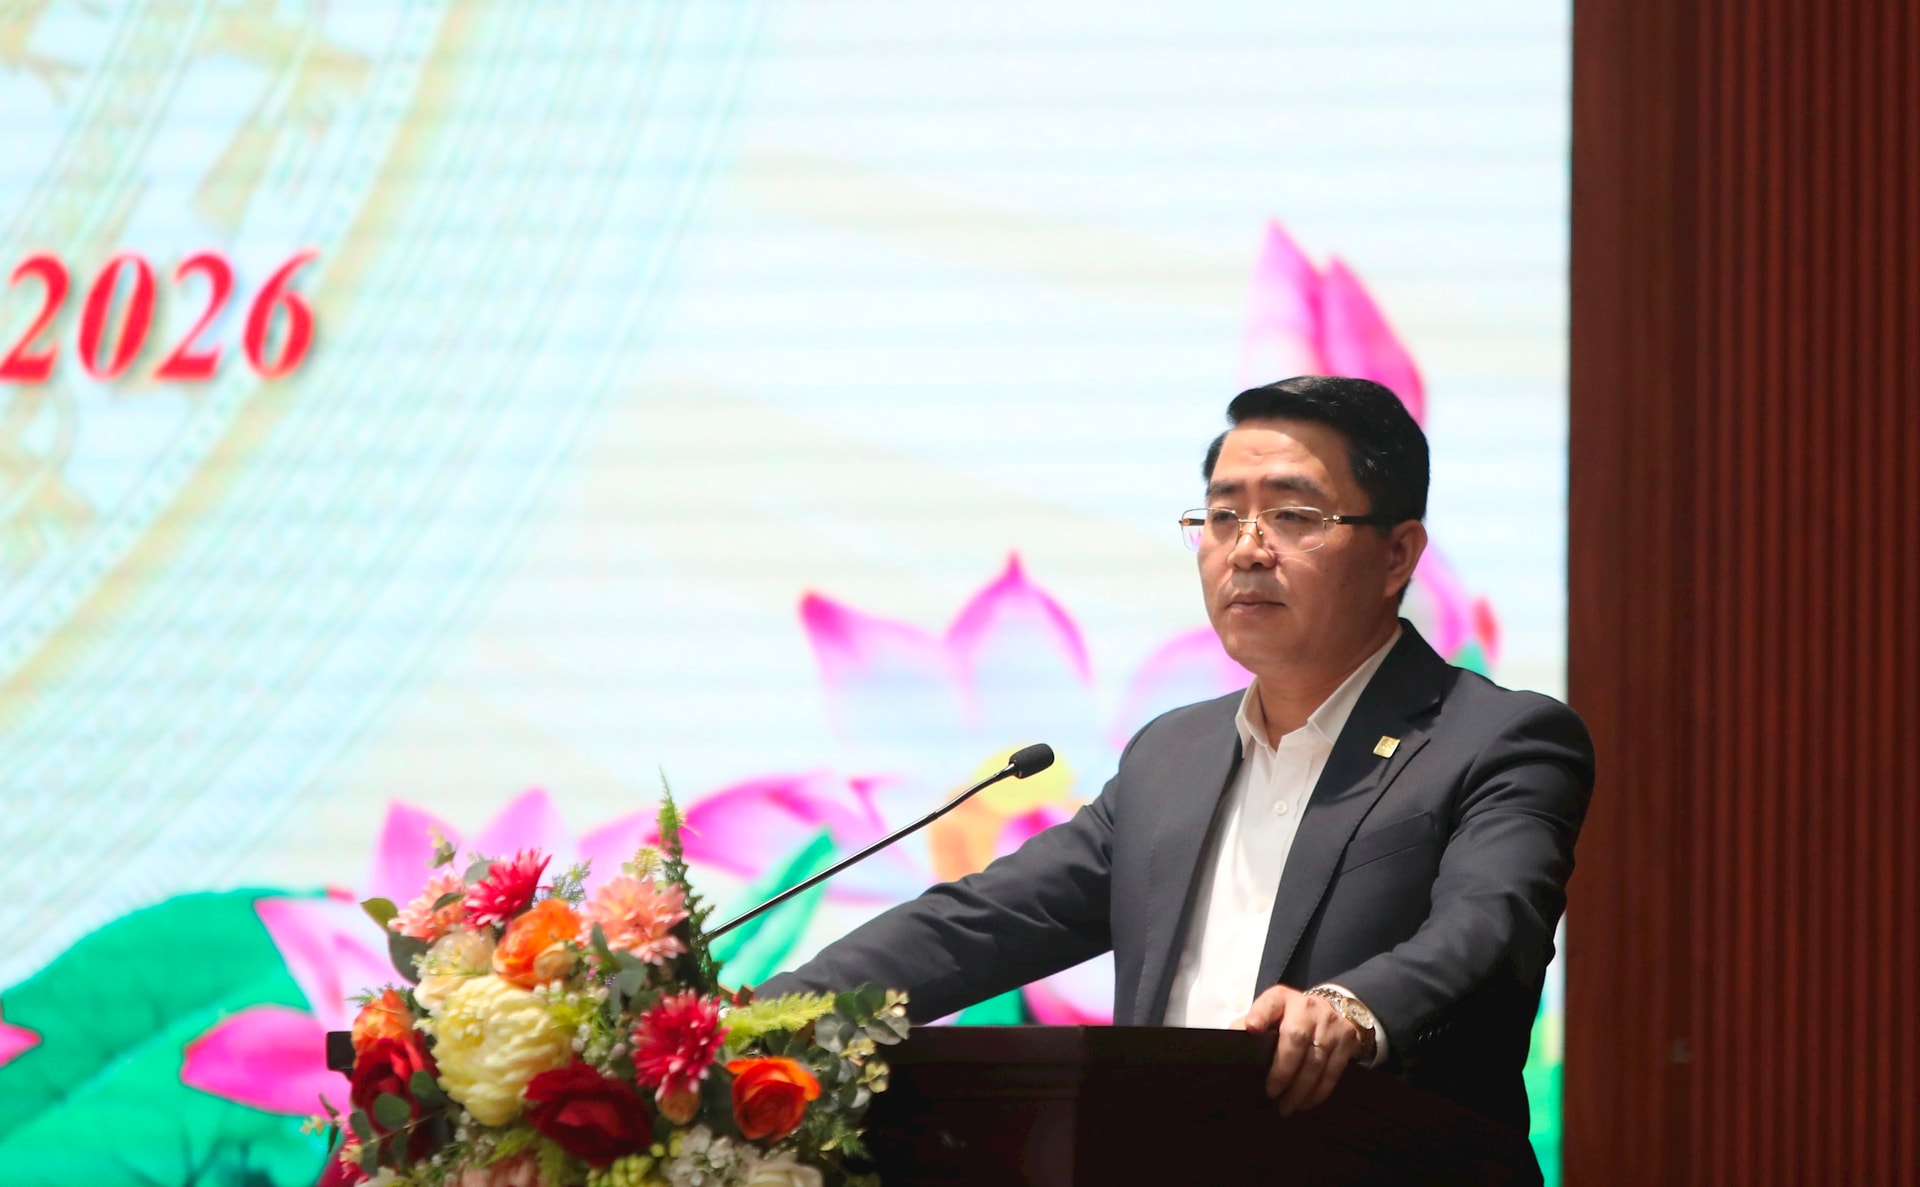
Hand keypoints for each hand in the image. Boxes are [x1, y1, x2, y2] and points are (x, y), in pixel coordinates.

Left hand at [1228, 984, 1359, 1115]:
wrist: (1333, 1008)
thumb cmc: (1290, 1018)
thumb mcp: (1270, 1014)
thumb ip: (1251, 1025)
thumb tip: (1230, 1047)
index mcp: (1282, 998)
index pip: (1270, 1002)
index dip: (1260, 1014)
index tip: (1252, 1028)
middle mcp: (1308, 1007)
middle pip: (1296, 1038)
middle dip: (1283, 1070)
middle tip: (1271, 1093)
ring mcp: (1331, 1022)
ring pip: (1316, 1060)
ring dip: (1301, 1089)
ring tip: (1286, 1107)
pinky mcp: (1348, 1039)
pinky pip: (1333, 1071)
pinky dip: (1319, 1091)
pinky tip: (1306, 1103)